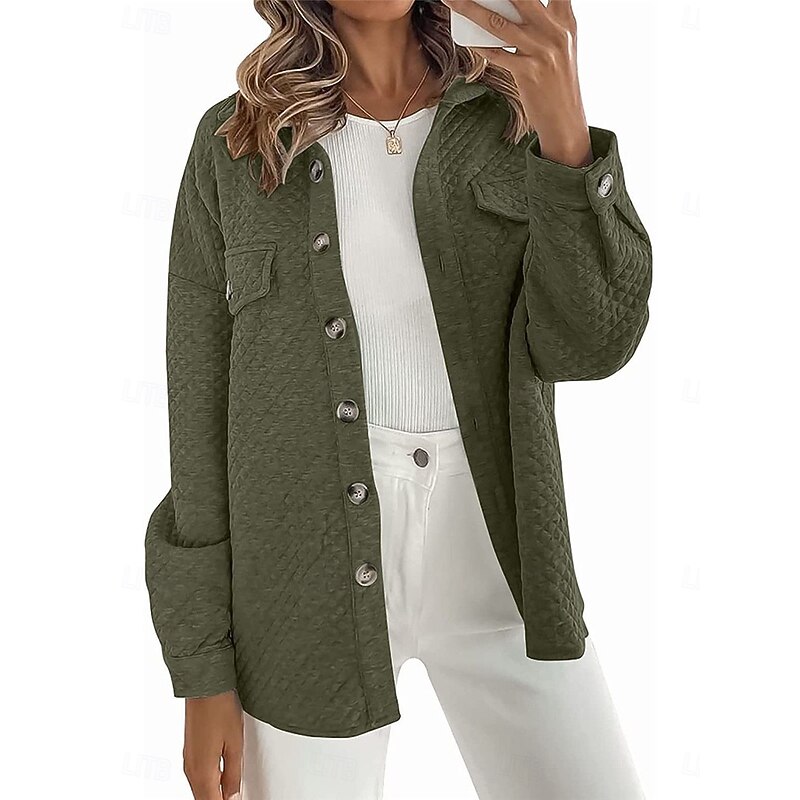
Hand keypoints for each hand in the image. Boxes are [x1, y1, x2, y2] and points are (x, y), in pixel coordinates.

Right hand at [183, 690, 242, 799]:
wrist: (204, 686)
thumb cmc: (219, 708)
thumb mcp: (235, 745)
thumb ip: (233, 775)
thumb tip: (233, 796)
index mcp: (202, 772)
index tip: (235, 799)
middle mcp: (191, 769)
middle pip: (204, 799)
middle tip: (234, 795)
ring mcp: (188, 760)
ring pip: (200, 789)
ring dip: (214, 793)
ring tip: (230, 790)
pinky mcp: (190, 751)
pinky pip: (198, 776)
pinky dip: (209, 782)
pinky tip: (222, 778)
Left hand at [441, 0, 592, 165]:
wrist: (565, 119)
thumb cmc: (558, 82)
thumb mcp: (560, 45)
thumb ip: (546, 22)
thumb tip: (517, 7)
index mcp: (565, 20)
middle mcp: (555, 31)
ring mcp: (541, 51)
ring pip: (498, 22)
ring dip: (470, 9)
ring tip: (453, 0)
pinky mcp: (528, 72)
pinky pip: (496, 54)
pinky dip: (478, 46)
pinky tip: (466, 39)